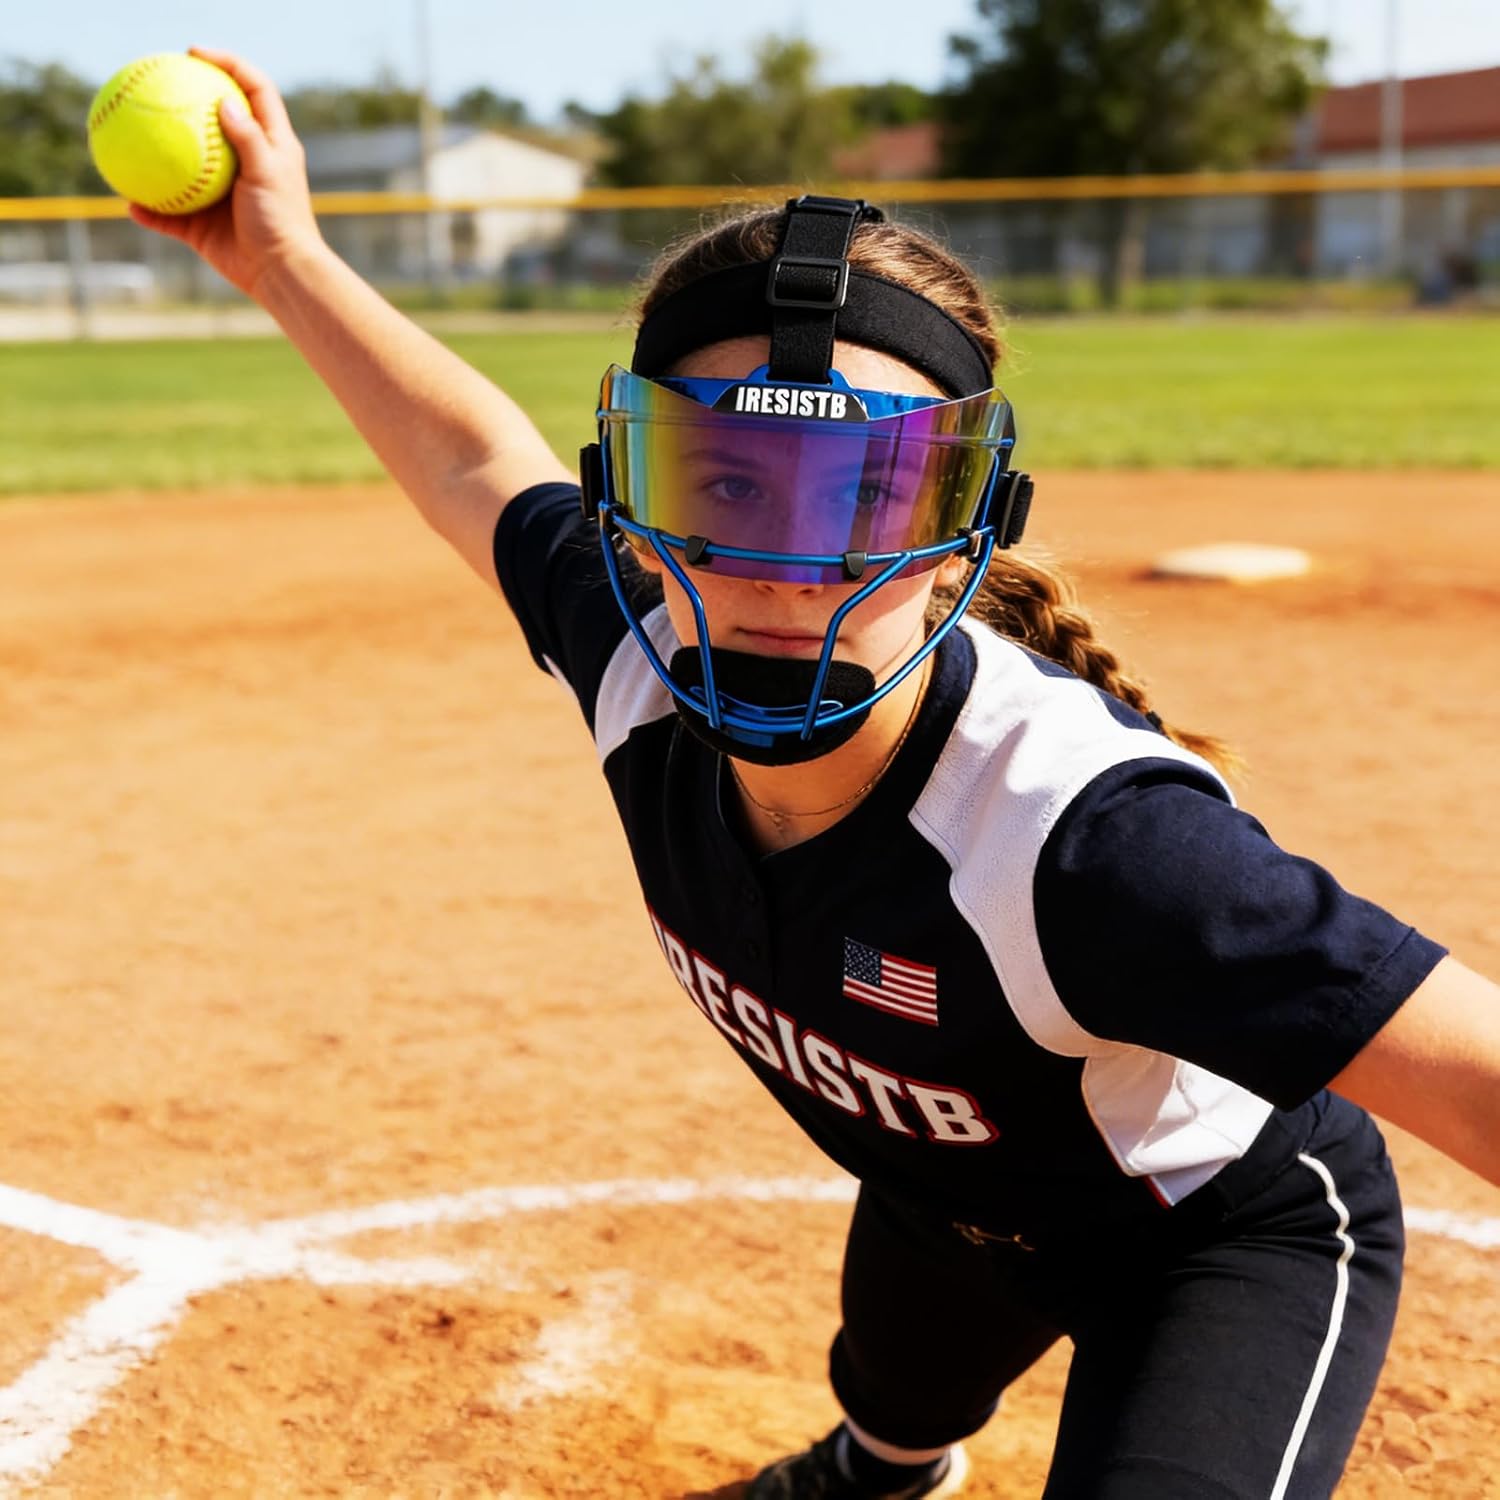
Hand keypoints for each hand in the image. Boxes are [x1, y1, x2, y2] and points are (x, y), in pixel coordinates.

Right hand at [129, 47, 324, 299]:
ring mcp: (219, 195)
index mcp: (268, 145)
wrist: (281, 274)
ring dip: (153, 156)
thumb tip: (224, 101)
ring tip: (122, 136)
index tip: (194, 54)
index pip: (253, 90)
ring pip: (179, 168)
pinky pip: (167, 216)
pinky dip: (150, 212)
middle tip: (153, 79)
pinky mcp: (203, 226)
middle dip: (182, 99)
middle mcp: (242, 165)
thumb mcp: (268, 173)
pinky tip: (128, 203)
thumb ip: (248, 138)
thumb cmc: (282, 221)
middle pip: (209, 121)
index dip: (229, 64)